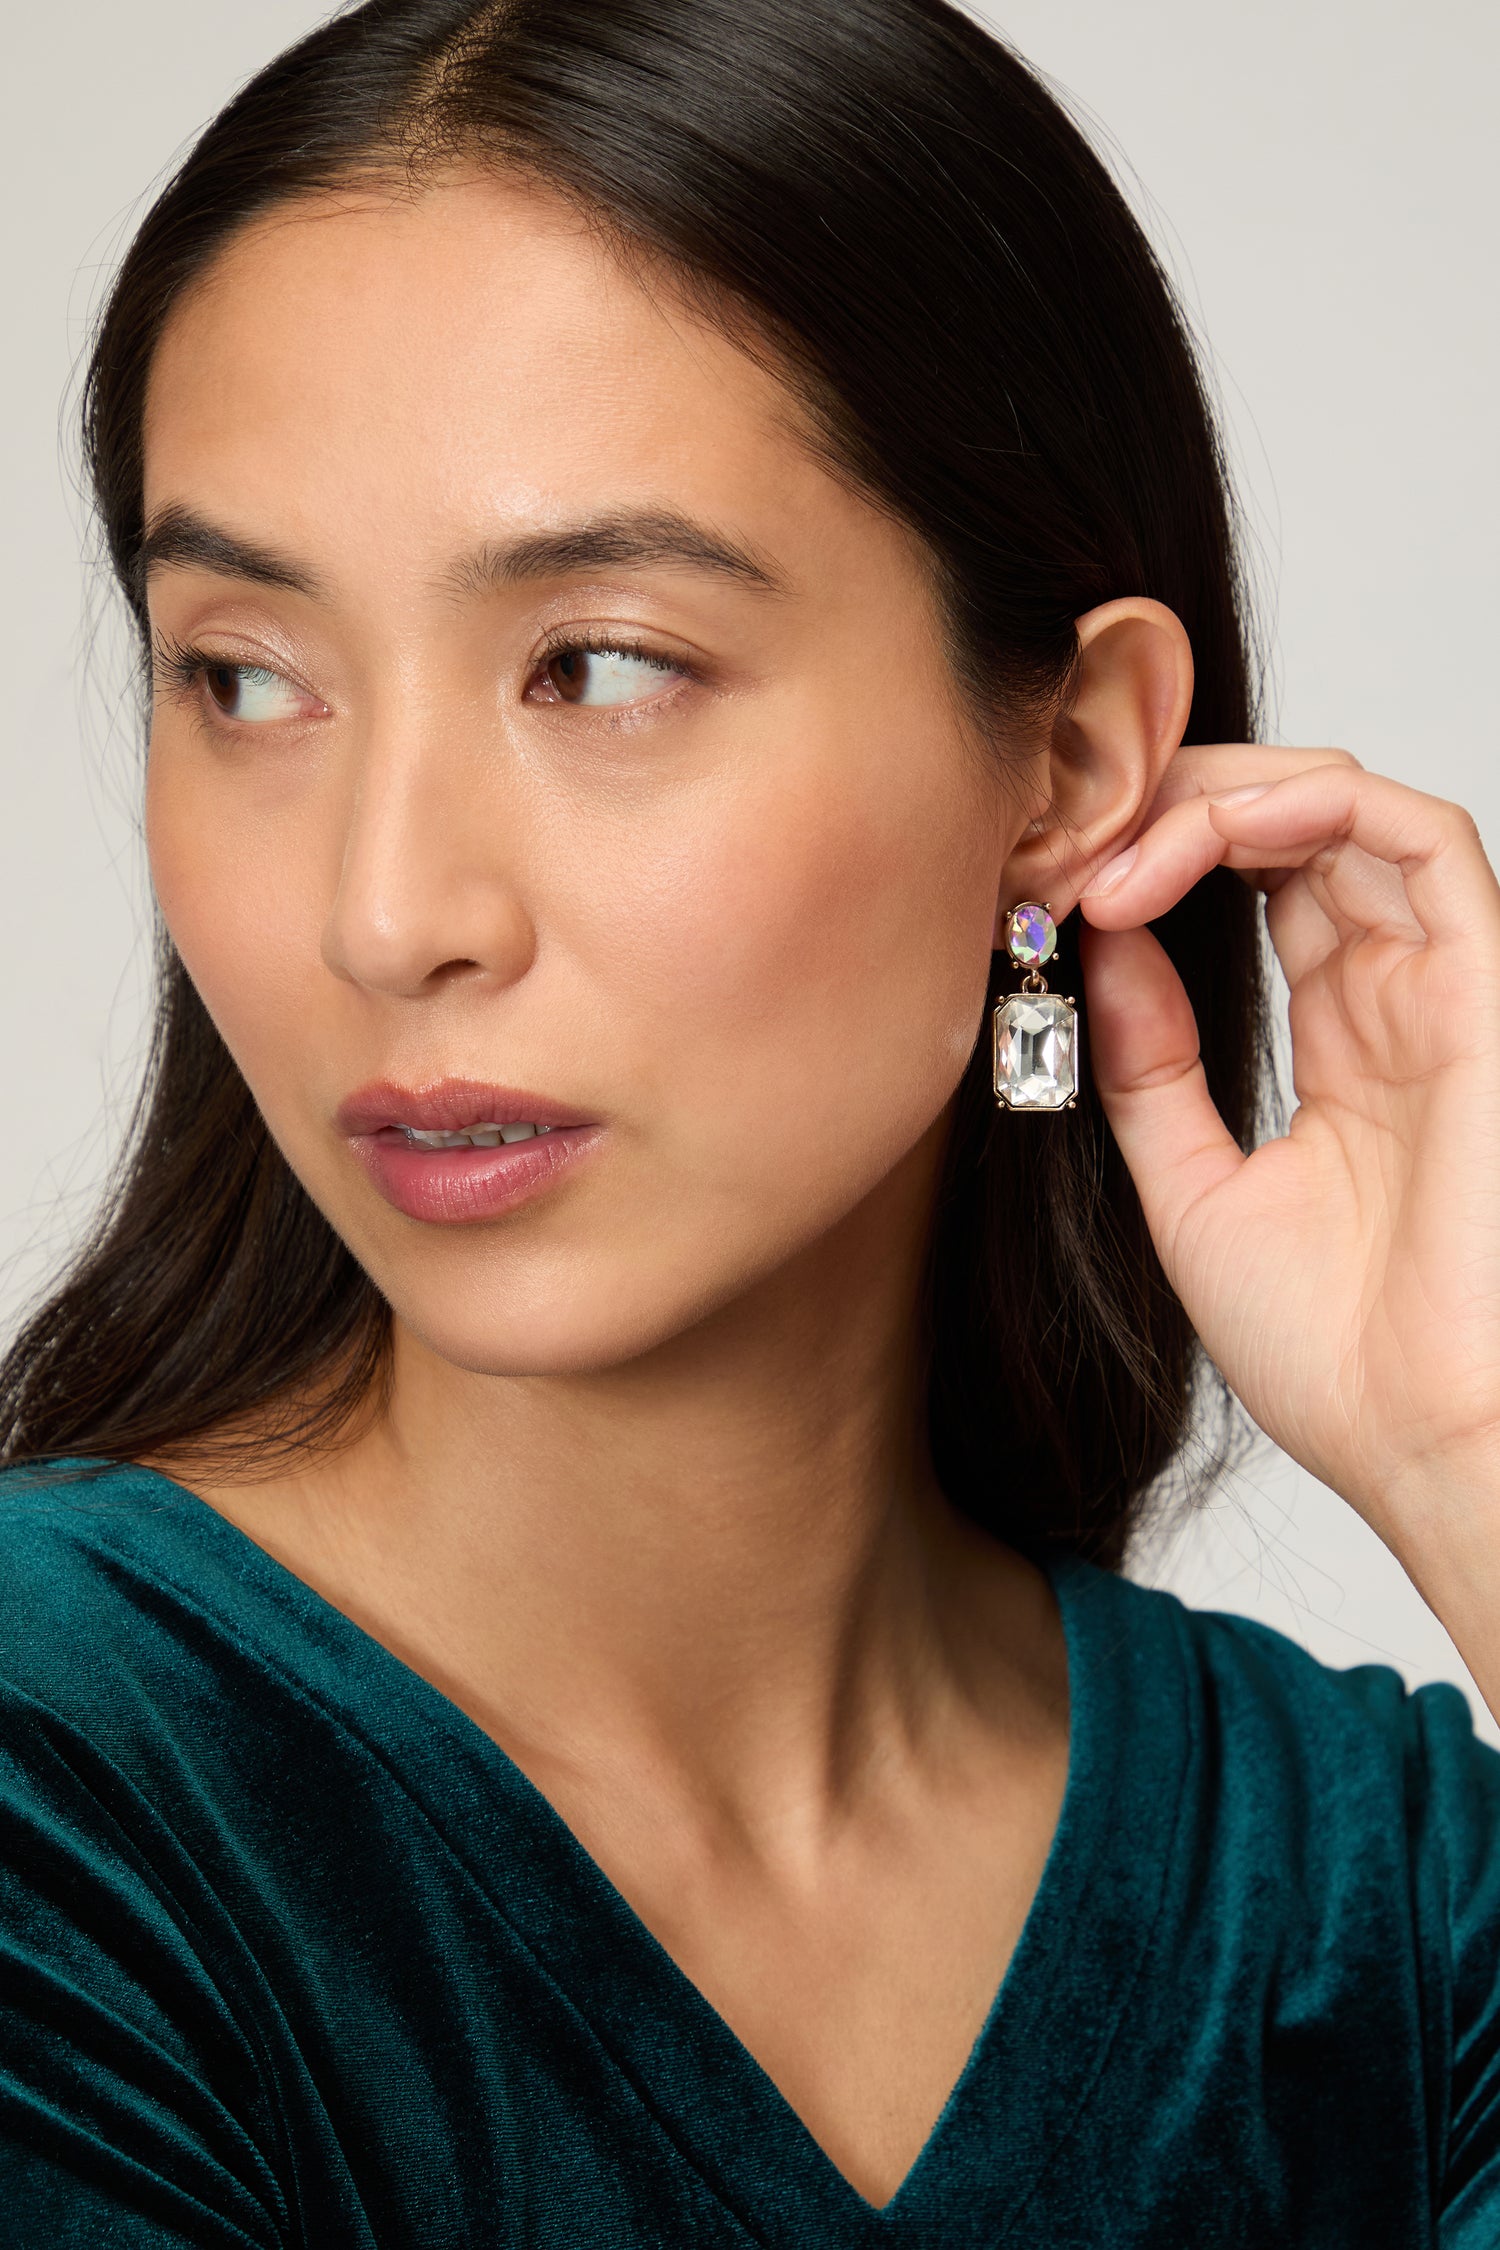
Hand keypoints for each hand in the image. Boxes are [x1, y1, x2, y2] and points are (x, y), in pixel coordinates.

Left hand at [1077, 745, 1499, 1554]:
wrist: (1424, 1441)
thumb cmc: (1337, 1356)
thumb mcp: (1192, 1188)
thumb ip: (1147, 1065)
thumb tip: (1098, 945)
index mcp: (1341, 1045)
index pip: (1252, 890)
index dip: (1150, 861)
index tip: (1045, 889)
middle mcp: (1394, 999)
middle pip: (1288, 829)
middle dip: (1167, 809)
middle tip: (1064, 841)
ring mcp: (1440, 986)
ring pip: (1342, 807)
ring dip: (1214, 800)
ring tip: (1109, 855)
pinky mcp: (1484, 983)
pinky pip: (1414, 833)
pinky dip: (1302, 803)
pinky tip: (1191, 846)